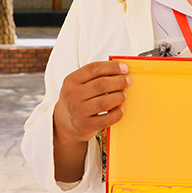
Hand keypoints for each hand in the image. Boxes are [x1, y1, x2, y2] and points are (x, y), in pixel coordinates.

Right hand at [53, 61, 130, 181]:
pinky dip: (117, 113)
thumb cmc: (77, 100)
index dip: (111, 67)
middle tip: (127, 81)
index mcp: (71, 81)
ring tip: (124, 95)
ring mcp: (78, 111)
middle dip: (118, 81)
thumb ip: (95, 76)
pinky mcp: (85, 125)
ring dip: (118, 97)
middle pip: (100, 85)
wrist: (63, 123)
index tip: (124, 68)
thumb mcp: (78, 85)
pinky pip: (106, 119)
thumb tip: (120, 70)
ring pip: (104, 102)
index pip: (93, 69)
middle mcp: (73, 95)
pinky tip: (120, 109)